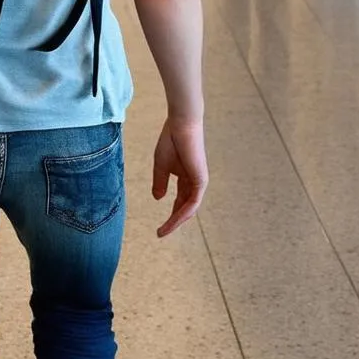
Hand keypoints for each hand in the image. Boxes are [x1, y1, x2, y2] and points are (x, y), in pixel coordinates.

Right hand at [152, 118, 207, 237]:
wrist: (181, 125)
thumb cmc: (171, 141)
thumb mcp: (160, 166)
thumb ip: (160, 182)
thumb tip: (158, 199)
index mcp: (185, 178)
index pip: (179, 202)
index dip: (170, 215)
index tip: (159, 227)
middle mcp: (194, 182)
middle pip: (184, 208)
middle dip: (173, 221)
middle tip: (161, 233)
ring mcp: (198, 182)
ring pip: (189, 208)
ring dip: (176, 221)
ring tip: (164, 231)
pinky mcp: (200, 180)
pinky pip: (192, 202)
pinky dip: (183, 212)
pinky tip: (174, 219)